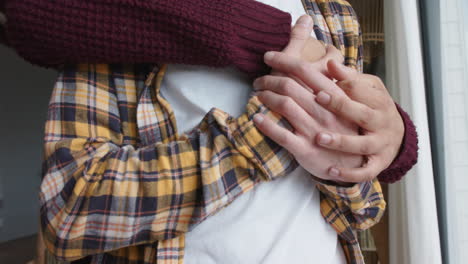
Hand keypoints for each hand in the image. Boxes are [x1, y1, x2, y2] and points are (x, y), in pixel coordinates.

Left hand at [253, 15, 362, 181]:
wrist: (355, 166)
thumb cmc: (348, 130)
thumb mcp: (352, 105)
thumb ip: (341, 83)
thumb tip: (331, 60)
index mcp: (336, 97)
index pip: (306, 70)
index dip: (283, 60)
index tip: (268, 56)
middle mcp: (325, 112)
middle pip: (290, 86)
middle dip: (269, 79)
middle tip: (258, 81)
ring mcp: (315, 131)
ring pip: (284, 105)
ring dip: (266, 96)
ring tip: (257, 95)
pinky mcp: (306, 150)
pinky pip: (282, 135)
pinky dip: (266, 124)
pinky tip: (256, 118)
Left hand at [314, 60, 403, 181]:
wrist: (398, 135)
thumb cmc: (373, 107)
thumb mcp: (367, 89)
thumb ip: (348, 78)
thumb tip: (330, 62)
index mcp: (377, 100)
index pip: (361, 90)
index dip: (342, 85)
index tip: (320, 80)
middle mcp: (380, 122)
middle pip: (362, 114)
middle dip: (341, 105)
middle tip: (318, 98)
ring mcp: (379, 144)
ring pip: (362, 144)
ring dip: (341, 141)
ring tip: (319, 138)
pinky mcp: (377, 164)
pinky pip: (365, 172)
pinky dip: (350, 174)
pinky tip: (331, 172)